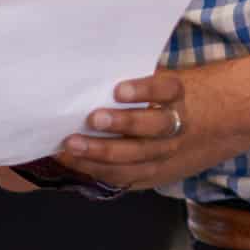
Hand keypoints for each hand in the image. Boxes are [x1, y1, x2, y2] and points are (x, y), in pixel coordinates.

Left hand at [57, 70, 186, 184]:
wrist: (176, 131)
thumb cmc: (149, 98)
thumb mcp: (148, 83)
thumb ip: (126, 77)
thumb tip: (89, 74)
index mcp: (174, 97)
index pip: (167, 89)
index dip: (145, 90)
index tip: (118, 90)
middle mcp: (174, 126)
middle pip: (155, 126)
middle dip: (123, 123)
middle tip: (93, 119)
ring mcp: (163, 152)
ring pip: (138, 155)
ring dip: (103, 152)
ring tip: (74, 144)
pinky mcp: (148, 172)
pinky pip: (124, 175)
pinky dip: (95, 168)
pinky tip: (73, 160)